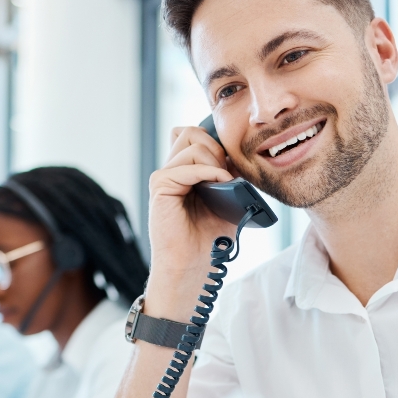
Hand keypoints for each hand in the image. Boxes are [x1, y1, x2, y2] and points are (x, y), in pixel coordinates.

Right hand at [143, 126, 238, 320]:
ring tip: (224, 182)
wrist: (194, 266)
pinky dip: (208, 171)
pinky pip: (187, 164)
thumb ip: (229, 177)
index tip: (233, 167)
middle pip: (192, 132)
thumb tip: (237, 157)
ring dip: (214, 159)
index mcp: (185, 172)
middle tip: (228, 174)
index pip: (196, 135)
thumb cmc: (209, 240)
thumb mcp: (227, 201)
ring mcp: (164, 177)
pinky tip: (221, 183)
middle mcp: (172, 171)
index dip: (217, 144)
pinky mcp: (160, 186)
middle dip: (216, 147)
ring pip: (191, 142)